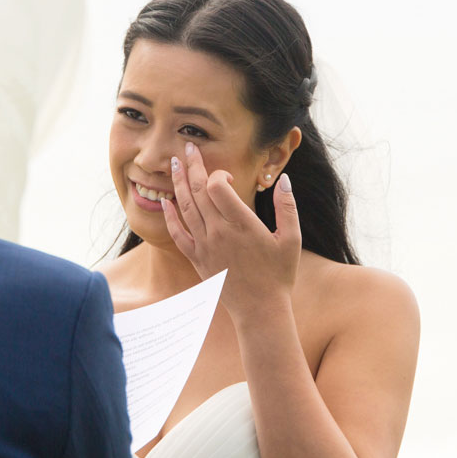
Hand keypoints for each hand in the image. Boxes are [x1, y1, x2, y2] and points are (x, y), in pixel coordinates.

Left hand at [162, 141, 300, 317]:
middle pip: (199, 191)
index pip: (218, 187)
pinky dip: (169, 216)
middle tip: (187, 147)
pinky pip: (177, 234)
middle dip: (192, 165)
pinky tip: (165, 201)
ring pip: (186, 207)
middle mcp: (219, 233)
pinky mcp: (197, 258)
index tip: (228, 175)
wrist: (259, 309)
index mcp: (242, 225)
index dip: (219, 174)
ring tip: (173, 163)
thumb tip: (285, 180)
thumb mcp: (291, 240)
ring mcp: (205, 246)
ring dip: (178, 183)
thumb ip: (288, 208)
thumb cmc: (279, 275)